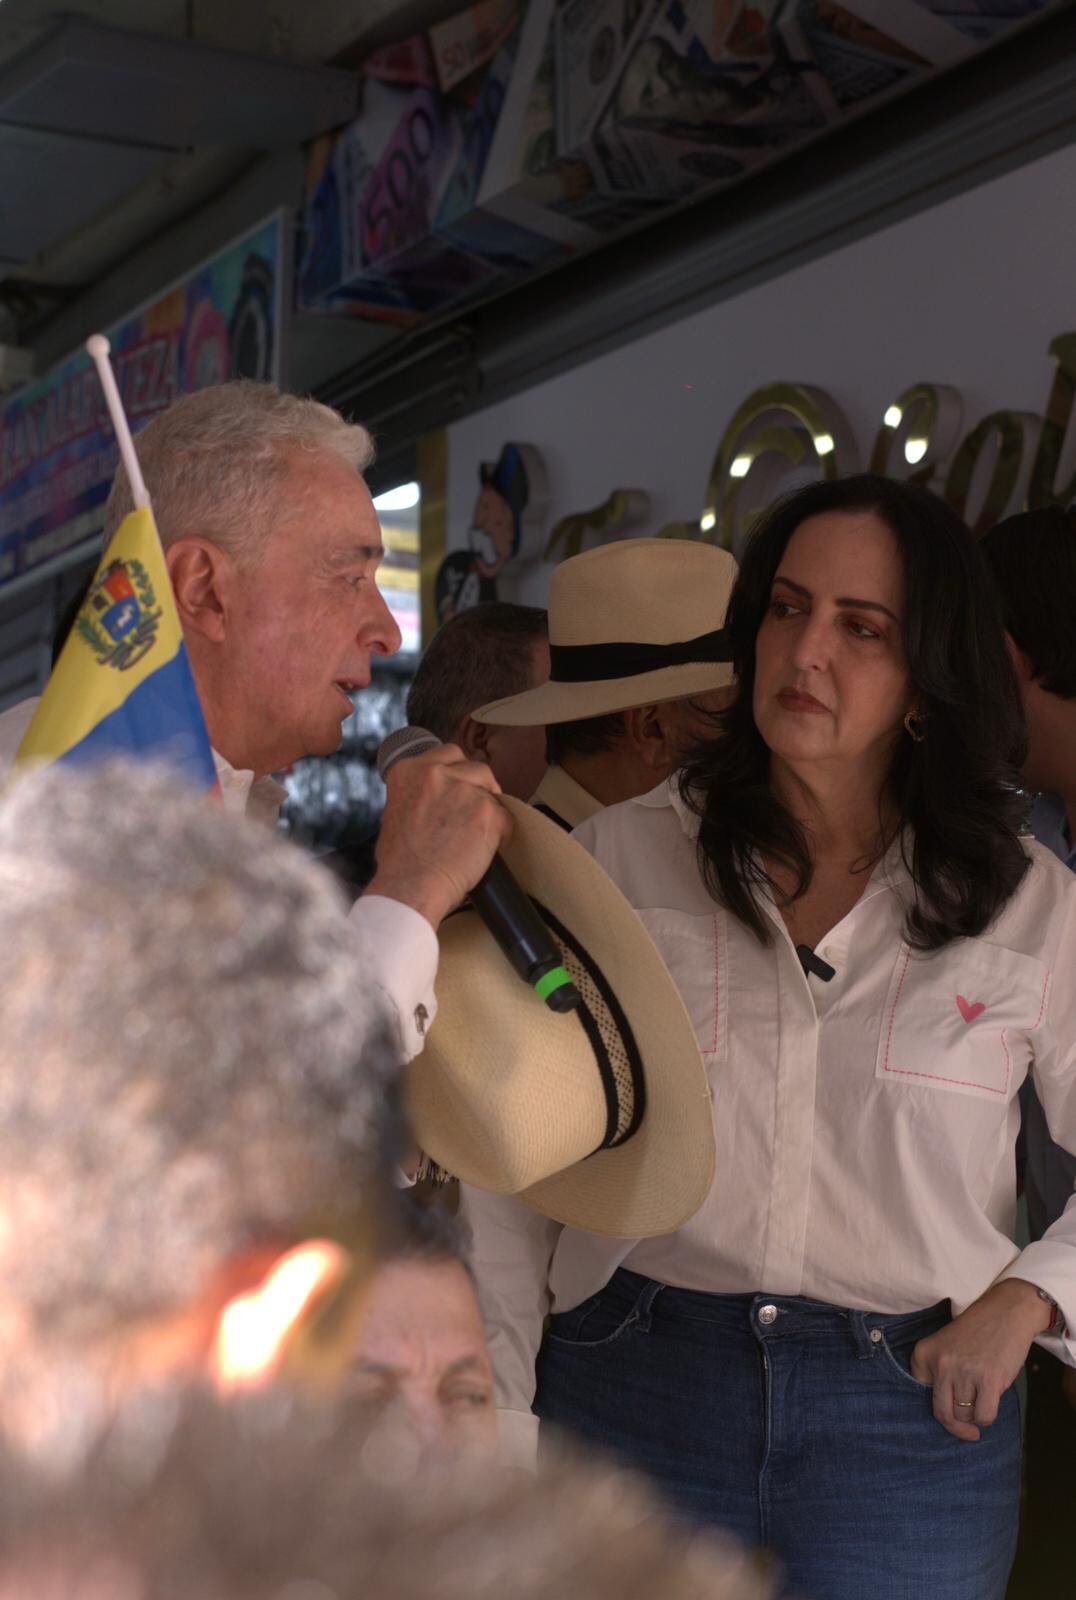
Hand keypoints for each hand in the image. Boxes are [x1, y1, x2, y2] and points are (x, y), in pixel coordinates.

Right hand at [366, 745, 510, 929]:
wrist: (411, 887)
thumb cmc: (399, 862)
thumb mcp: (393, 813)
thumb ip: (415, 795)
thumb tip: (433, 798)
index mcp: (408, 770)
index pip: (447, 754)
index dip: (457, 773)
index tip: (459, 787)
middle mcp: (436, 773)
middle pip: (474, 765)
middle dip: (478, 784)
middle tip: (473, 810)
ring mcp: (465, 790)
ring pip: (491, 790)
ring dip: (489, 808)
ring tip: (478, 833)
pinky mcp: (488, 812)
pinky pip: (506, 817)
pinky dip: (501, 833)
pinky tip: (487, 849)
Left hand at [910, 1278, 1051, 1440]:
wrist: (1006, 1311)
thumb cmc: (977, 1332)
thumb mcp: (945, 1345)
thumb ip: (938, 1373)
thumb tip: (946, 1416)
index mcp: (924, 1353)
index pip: (920, 1396)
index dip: (938, 1406)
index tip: (950, 1409)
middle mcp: (940, 1363)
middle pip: (942, 1413)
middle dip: (956, 1426)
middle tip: (967, 1429)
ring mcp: (964, 1372)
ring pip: (965, 1416)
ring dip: (974, 1418)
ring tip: (981, 1404)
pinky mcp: (988, 1379)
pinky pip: (984, 1416)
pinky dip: (987, 1418)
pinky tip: (990, 1405)